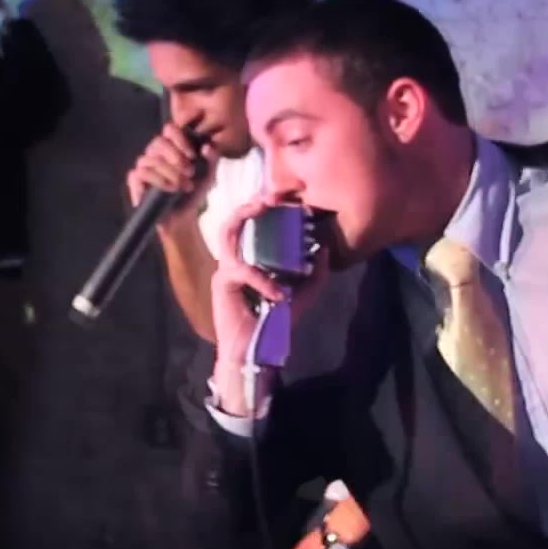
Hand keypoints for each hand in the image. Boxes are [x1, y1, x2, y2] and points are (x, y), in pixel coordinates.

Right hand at [124, 120, 210, 221]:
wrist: (183, 217)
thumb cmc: (193, 192)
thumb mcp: (208, 176)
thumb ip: (212, 159)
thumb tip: (207, 147)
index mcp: (171, 146)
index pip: (170, 129)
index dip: (180, 139)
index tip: (192, 155)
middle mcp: (155, 152)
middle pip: (159, 142)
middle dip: (176, 158)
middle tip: (190, 173)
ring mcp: (143, 166)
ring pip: (151, 160)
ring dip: (170, 174)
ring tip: (182, 187)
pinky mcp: (135, 180)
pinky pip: (140, 173)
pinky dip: (157, 181)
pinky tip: (167, 190)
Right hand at [209, 196, 331, 363]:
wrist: (255, 353)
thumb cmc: (273, 323)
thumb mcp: (302, 296)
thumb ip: (316, 275)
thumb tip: (325, 249)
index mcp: (251, 260)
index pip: (252, 227)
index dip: (265, 208)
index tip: (286, 197)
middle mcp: (235, 260)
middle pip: (234, 221)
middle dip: (251, 203)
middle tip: (273, 194)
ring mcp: (225, 270)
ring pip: (228, 233)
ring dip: (245, 216)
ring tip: (264, 206)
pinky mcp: (222, 284)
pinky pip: (242, 270)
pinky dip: (263, 279)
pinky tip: (279, 294)